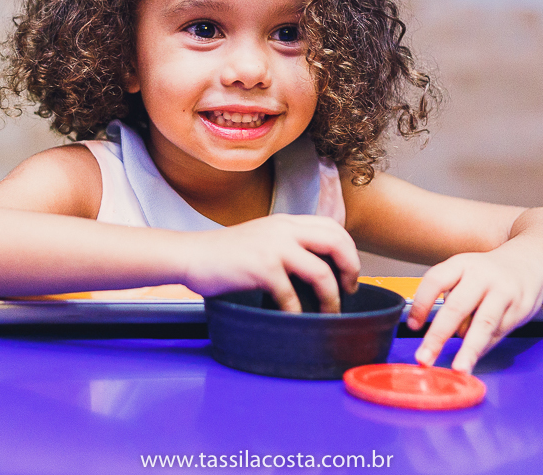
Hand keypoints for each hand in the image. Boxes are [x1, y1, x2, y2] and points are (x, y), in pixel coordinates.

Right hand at [180, 215, 359, 312]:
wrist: (191, 255)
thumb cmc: (224, 253)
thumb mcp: (262, 237)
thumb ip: (288, 244)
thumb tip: (317, 267)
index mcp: (287, 222)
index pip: (333, 227)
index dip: (349, 251)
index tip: (348, 273)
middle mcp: (284, 230)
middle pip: (337, 244)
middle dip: (351, 270)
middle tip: (349, 291)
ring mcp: (273, 248)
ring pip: (322, 273)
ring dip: (331, 298)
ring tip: (329, 312)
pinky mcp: (261, 268)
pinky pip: (291, 296)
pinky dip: (298, 312)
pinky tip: (295, 320)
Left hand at [406, 248, 542, 371]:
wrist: (529, 261)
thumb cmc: (488, 273)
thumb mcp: (465, 272)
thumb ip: (451, 298)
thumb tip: (438, 335)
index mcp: (462, 264)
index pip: (435, 281)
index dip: (421, 304)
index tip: (412, 327)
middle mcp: (482, 276)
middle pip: (457, 307)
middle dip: (438, 335)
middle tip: (425, 357)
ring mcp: (504, 291)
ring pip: (483, 324)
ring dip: (469, 349)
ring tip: (459, 368)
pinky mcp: (521, 307)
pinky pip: (498, 332)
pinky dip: (484, 346)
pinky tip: (474, 355)